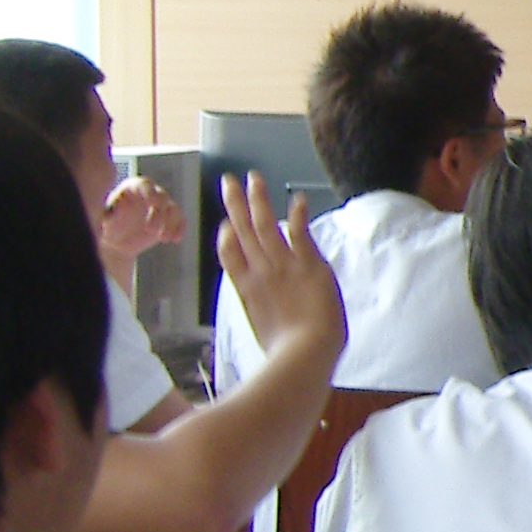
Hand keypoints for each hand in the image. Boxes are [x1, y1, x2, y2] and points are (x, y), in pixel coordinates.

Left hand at [96, 174, 185, 276]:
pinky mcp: (169, 219)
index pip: (145, 185)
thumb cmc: (107, 227)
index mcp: (133, 188)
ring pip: (173, 209)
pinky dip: (179, 228)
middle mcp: (150, 194)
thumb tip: (119, 206)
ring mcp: (161, 206)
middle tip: (150, 231)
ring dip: (171, 223)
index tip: (153, 204)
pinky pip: (180, 220)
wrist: (116, 243)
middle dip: (159, 213)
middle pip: (162, 197)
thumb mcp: (104, 220)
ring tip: (163, 239)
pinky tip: (175, 239)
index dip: (150, 193)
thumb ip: (109, 212)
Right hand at [214, 175, 343, 367]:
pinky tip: (297, 199)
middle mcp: (260, 272)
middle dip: (235, 204)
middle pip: (242, 230)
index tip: (225, 223)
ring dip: (258, 199)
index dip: (225, 237)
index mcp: (247, 290)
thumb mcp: (264, 333)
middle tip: (228, 181)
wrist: (303, 354)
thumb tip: (269, 319)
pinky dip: (297, 214)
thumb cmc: (285, 354)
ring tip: (253, 177)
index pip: (229, 256)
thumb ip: (263, 318)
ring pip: (264, 224)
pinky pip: (299, 232)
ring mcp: (282, 265)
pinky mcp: (307, 264)